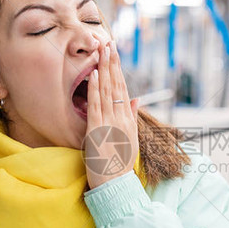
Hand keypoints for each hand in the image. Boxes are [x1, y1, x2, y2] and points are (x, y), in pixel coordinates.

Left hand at [84, 41, 139, 188]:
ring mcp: (109, 123)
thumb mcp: (130, 139)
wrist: (117, 185)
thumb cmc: (120, 164)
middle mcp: (120, 118)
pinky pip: (95, 105)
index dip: (118, 69)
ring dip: (104, 69)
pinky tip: (93, 74)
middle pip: (116, 85)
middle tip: (109, 42)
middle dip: (112, 63)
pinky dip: (94, 89)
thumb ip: (132, 117)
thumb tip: (135, 99)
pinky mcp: (97, 130)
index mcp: (127, 119)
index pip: (122, 88)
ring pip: (107, 91)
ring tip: (102, 50)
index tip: (114, 53)